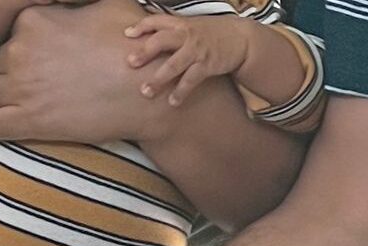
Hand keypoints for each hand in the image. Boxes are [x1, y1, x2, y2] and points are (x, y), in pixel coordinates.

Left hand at [0, 0, 173, 147]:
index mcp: (33, 20)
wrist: (147, 93)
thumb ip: (80, 0)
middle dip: (10, 78)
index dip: (21, 55)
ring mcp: (21, 86)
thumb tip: (74, 2)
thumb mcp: (110, 4)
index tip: (39, 67)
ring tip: (21, 109)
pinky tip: (9, 126)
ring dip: (1, 102)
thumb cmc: (134, 49)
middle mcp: (20, 49)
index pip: (8, 39)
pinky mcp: (28, 119)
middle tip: (35, 90)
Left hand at [125, 14, 250, 106]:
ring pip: (174, 64)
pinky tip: (172, 102)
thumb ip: (171, 30)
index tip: (127, 35)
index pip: (156, 21)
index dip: (141, 27)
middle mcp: (186, 35)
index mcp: (180, 23)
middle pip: (161, 41)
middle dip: (145, 52)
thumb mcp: (191, 25)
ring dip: (159, 79)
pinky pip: (191, 80)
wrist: (240, 38)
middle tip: (130, 63)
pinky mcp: (207, 65)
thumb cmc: (212, 33)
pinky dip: (181, 92)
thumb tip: (148, 36)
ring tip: (146, 92)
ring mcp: (197, 50)